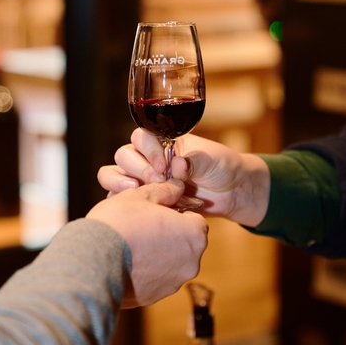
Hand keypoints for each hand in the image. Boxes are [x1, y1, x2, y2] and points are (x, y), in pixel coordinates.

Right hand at [87, 180, 207, 307]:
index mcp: (194, 235)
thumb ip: (164, 190)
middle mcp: (191, 263)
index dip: (177, 213)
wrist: (92, 261)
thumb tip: (177, 187)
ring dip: (158, 254)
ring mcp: (173, 283)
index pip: (196, 220)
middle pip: (185, 243)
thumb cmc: (119, 223)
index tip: (159, 212)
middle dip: (170, 234)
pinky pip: (155, 279)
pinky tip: (126, 261)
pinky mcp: (154, 297)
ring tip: (133, 243)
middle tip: (145, 226)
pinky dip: (146, 271)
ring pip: (171, 262)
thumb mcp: (140, 195)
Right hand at [98, 129, 270, 225]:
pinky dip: (121, 200)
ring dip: (120, 182)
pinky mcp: (144, 200)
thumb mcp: (211, 160)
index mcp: (164, 142)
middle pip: (125, 156)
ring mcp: (144, 179)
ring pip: (115, 174)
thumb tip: (177, 165)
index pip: (141, 137)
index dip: (148, 150)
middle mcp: (149, 158)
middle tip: (157, 183)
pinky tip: (131, 207)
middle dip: (138, 169)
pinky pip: (120, 197)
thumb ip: (193, 161)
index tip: (163, 166)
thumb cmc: (222, 168)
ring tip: (135, 191)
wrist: (230, 193)